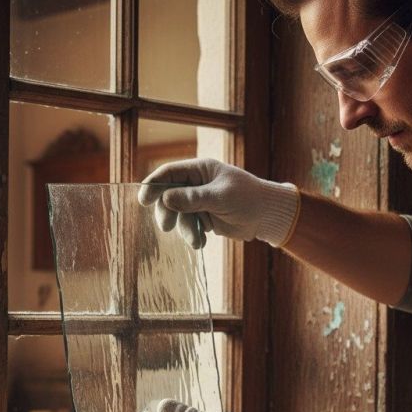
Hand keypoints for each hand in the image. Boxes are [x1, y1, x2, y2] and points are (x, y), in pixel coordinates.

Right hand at [138, 158, 299, 247]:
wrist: (267, 216)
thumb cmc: (248, 199)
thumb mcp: (220, 197)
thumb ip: (192, 198)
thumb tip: (165, 199)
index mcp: (200, 170)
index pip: (169, 174)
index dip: (154, 185)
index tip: (144, 199)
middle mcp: (195, 184)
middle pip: (167, 197)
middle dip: (167, 213)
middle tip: (166, 227)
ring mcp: (198, 202)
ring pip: (178, 216)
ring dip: (185, 230)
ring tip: (198, 241)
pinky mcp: (202, 218)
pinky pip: (187, 226)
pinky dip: (192, 235)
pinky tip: (202, 242)